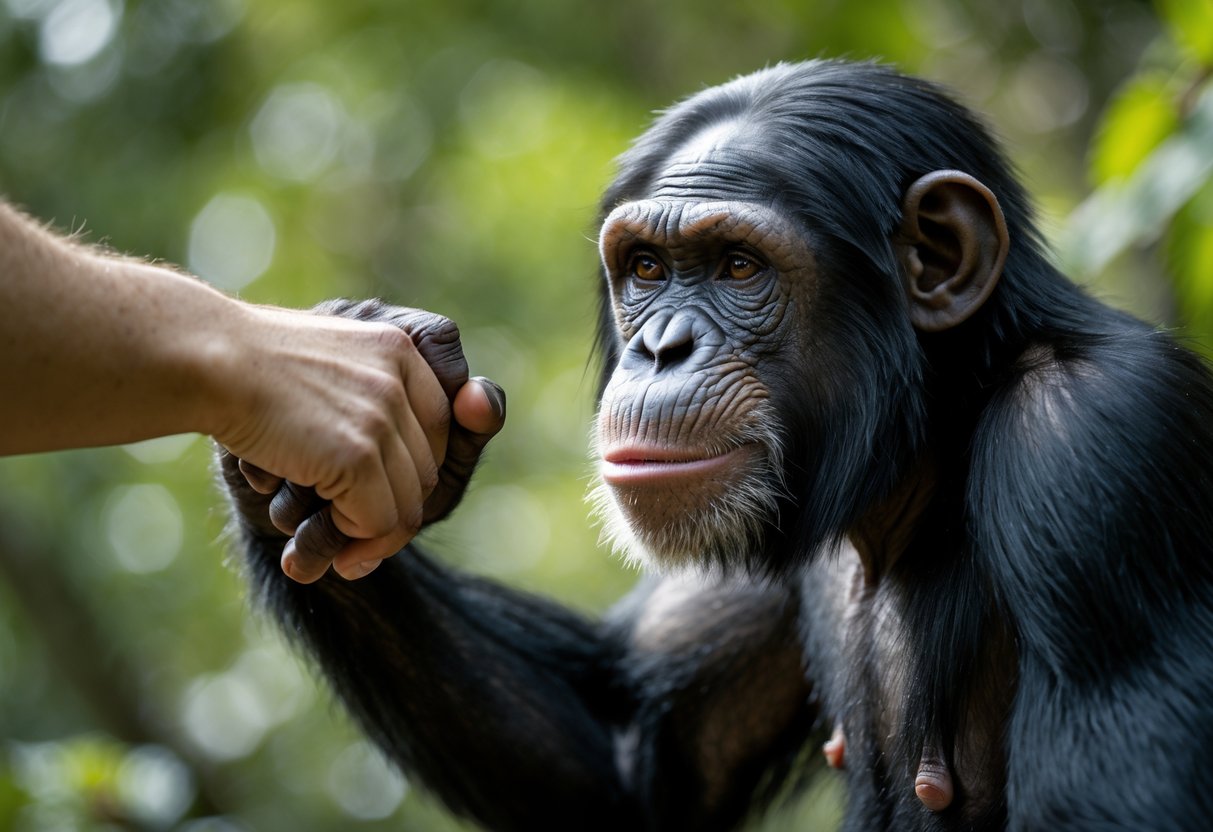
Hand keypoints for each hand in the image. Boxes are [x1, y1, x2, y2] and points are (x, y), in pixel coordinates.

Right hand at [219, 300, 504, 582]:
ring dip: (374, 538)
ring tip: (340, 557)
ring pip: (409, 502)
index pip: (436, 428)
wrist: (203, 358)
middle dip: (395, 515)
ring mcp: (385, 412)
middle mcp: (403, 375)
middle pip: (426, 470)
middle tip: (358, 549)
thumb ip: (369, 408)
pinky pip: (380, 520)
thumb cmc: (243, 374)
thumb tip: (424, 455)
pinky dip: (356, 540)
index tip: (380, 505)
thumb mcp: (324, 380)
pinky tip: (322, 546)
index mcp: (398, 348)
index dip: (410, 475)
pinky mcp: (360, 451)